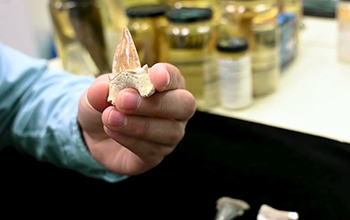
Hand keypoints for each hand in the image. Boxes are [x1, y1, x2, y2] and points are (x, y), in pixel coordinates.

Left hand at [78, 63, 195, 175]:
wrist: (94, 135)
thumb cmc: (104, 106)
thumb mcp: (95, 94)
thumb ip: (100, 90)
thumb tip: (103, 88)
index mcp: (165, 85)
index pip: (174, 77)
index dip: (167, 76)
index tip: (154, 77)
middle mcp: (175, 110)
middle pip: (184, 105)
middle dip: (155, 103)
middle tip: (124, 101)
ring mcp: (169, 135)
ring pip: (170, 132)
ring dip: (139, 125)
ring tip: (110, 118)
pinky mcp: (156, 155)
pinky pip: (152, 150)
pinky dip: (130, 140)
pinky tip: (112, 131)